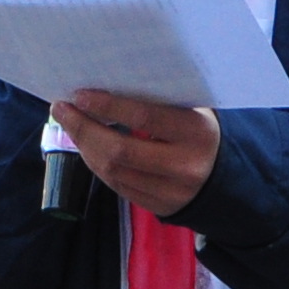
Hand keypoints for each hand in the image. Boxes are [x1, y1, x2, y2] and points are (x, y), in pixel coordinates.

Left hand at [48, 90, 220, 218]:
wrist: (226, 178)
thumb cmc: (198, 131)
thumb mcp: (192, 110)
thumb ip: (159, 99)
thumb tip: (106, 81)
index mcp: (195, 132)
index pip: (144, 117)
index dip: (107, 106)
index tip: (79, 95)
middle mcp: (185, 165)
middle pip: (120, 151)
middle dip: (84, 129)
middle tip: (62, 109)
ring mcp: (172, 192)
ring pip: (114, 172)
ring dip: (85, 147)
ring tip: (71, 125)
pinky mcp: (160, 208)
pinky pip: (118, 187)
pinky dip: (97, 165)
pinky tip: (88, 147)